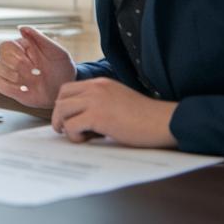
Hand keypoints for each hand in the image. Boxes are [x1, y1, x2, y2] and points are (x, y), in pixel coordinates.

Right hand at [0, 26, 76, 108]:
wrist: (64, 87)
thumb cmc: (61, 66)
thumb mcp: (56, 50)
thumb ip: (39, 37)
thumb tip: (22, 28)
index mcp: (22, 46)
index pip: (6, 46)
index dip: (16, 55)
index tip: (32, 62)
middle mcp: (13, 58)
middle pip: (1, 60)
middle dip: (18, 68)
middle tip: (36, 73)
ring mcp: (11, 73)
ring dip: (17, 78)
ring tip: (34, 82)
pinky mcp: (10, 87)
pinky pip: (0, 85)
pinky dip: (12, 88)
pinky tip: (27, 89)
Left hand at [51, 77, 177, 147]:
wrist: (163, 121)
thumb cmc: (145, 117)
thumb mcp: (118, 100)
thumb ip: (100, 102)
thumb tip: (81, 117)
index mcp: (100, 83)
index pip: (68, 89)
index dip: (64, 105)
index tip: (69, 118)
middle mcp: (95, 88)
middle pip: (61, 99)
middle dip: (60, 116)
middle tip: (68, 130)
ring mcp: (95, 101)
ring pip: (62, 111)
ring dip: (66, 126)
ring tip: (81, 136)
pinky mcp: (98, 116)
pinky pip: (71, 125)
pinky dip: (75, 136)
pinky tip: (89, 140)